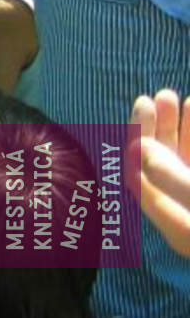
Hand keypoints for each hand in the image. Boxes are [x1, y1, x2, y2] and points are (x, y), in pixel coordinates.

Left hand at [132, 91, 189, 257]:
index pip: (143, 179)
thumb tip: (137, 148)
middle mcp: (186, 216)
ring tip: (180, 98)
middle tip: (159, 97)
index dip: (140, 142)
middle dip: (162, 130)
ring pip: (187, 165)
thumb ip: (172, 179)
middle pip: (166, 168)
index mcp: (176, 226)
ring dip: (184, 132)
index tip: (143, 108)